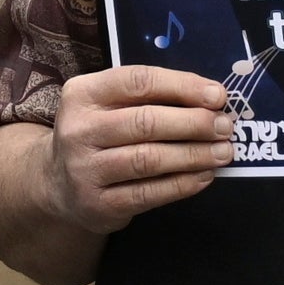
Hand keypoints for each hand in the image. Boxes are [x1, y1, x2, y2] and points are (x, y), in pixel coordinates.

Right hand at [50, 65, 239, 236]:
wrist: (58, 183)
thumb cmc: (98, 135)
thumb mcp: (107, 106)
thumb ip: (148, 99)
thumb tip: (210, 99)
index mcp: (82, 94)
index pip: (136, 81)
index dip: (182, 86)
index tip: (218, 95)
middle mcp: (79, 129)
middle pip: (145, 121)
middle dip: (194, 123)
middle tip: (225, 127)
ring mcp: (86, 169)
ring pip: (149, 159)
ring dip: (194, 155)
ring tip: (223, 152)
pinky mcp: (100, 203)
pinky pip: (150, 193)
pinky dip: (183, 184)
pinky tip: (204, 176)